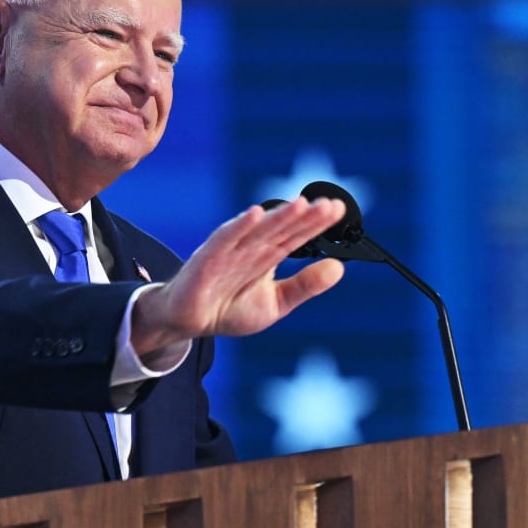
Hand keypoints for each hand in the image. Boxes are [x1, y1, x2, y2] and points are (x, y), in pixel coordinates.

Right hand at [130, 196, 345, 355]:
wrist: (187, 323)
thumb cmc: (229, 309)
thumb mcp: (276, 303)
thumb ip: (305, 285)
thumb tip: (339, 267)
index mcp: (268, 256)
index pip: (297, 236)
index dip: (317, 223)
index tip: (339, 210)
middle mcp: (251, 248)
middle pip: (282, 228)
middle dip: (305, 216)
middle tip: (330, 205)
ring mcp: (230, 251)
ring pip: (258, 231)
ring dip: (278, 217)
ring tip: (301, 204)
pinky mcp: (208, 260)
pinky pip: (224, 240)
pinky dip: (239, 227)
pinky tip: (254, 214)